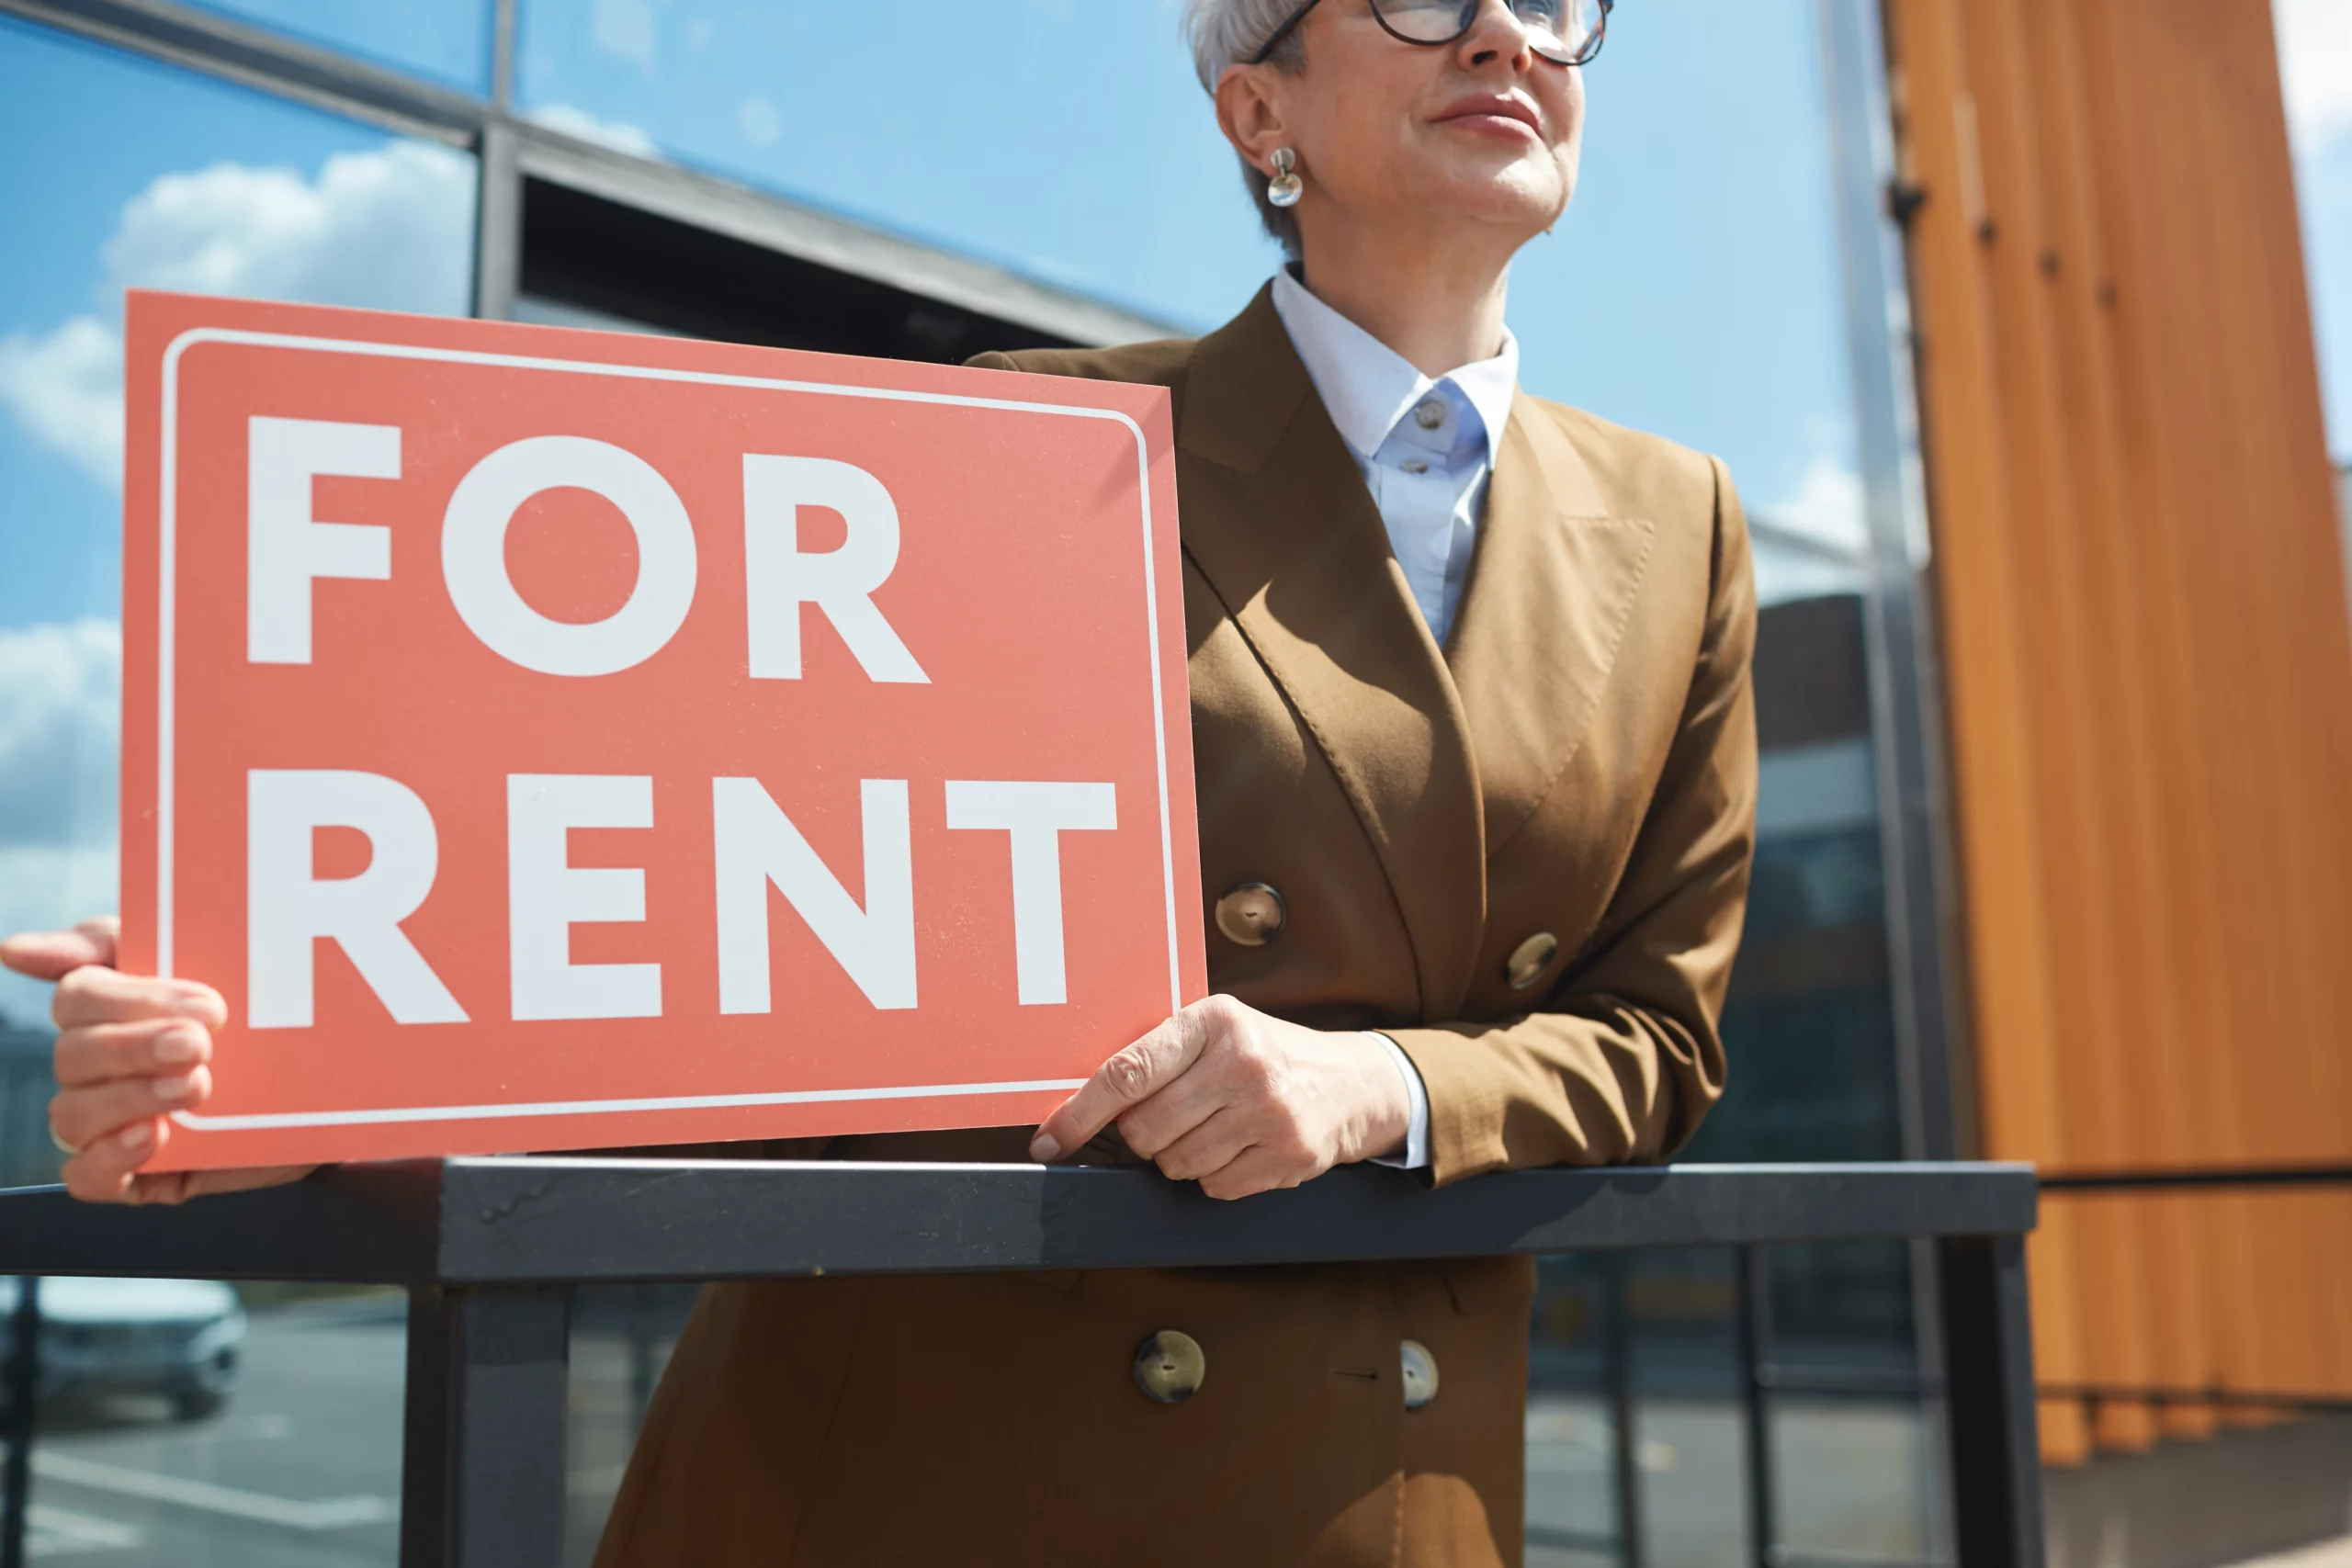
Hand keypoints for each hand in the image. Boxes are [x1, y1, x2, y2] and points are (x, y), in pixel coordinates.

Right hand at [0, 917, 315, 1204]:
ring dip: (131, 1098)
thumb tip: (11, 949)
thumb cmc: (258, 1012)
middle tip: (202, 1044)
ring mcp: (110, 1122)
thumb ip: (109, 942)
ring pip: (73, 1114)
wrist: (333, 1088)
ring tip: (196, 1087)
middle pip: (74, 1055)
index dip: (133, 1001)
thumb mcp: (205, 957)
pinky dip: (110, 1159)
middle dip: (137, 1048)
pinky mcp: (135, 1174)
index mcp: (105, 1009)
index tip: (208, 1004)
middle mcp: (96, 1067)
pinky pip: (86, 1178)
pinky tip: (153, 1136)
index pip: (76, 997)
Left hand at [1030, 994, 1409, 1200]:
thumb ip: (1158, 1055)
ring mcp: (1268, 1113)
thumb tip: (1076, 1102)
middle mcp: (1243, 1064)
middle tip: (1172, 1116)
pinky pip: (1212, 1186)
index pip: (1127, 1073)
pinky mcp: (1287, 1156)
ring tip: (1214, 1126)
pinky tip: (1239, 1146)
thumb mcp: (1216, 1030)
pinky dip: (1214, 1174)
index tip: (1049, 1140)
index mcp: (1215, 1021)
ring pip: (1175, 1164)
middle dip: (1143, 1135)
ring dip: (1179, 1156)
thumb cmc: (1264, 1054)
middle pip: (1145, 1130)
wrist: (1350, 1084)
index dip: (1079, 1113)